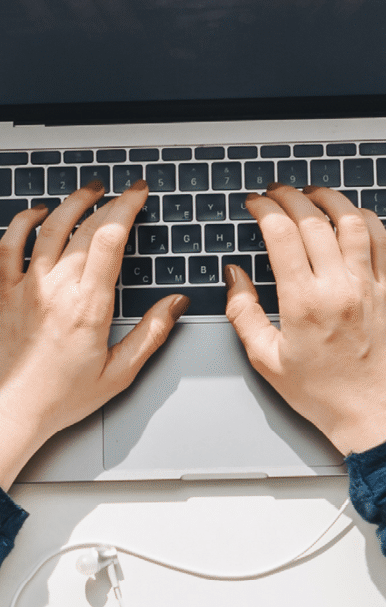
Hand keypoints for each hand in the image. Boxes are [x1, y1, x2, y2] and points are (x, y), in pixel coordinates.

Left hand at [0, 182, 187, 488]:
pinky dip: (23, 222)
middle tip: (122, 192)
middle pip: (85, 227)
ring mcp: (27, 287)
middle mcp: (57, 289)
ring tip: (88, 191)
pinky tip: (36, 213)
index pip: (110, 238)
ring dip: (71, 202)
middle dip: (109, 201)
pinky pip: (10, 244)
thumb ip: (151, 334)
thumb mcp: (118, 373)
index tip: (138, 194)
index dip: (127, 207)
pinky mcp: (5, 293)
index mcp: (89, 306)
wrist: (9, 411)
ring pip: (50, 227)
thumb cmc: (58, 399)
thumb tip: (175, 305)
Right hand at [224, 184, 385, 452]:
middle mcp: (340, 288)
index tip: (255, 203)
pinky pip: (385, 240)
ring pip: (354, 221)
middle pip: (314, 220)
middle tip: (277, 192)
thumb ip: (244, 312)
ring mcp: (371, 286)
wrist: (372, 414)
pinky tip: (354, 217)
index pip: (281, 234)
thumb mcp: (266, 359)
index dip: (265, 208)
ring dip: (331, 199)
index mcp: (304, 303)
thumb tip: (234, 275)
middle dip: (291, 197)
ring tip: (314, 194)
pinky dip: (368, 220)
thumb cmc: (322, 393)